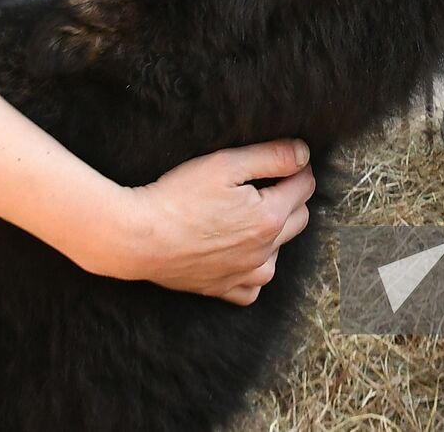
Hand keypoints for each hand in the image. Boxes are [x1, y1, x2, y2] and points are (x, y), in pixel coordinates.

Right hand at [103, 139, 315, 305]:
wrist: (139, 238)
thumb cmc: (178, 197)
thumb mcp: (225, 164)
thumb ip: (271, 156)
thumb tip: (304, 154)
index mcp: (270, 217)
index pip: (304, 186)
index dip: (297, 167)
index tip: (283, 160)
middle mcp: (265, 251)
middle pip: (299, 218)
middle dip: (291, 197)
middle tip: (265, 183)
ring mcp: (245, 275)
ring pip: (279, 252)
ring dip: (275, 234)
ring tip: (248, 216)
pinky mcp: (224, 289)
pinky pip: (253, 286)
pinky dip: (253, 270)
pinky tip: (238, 253)